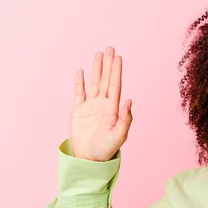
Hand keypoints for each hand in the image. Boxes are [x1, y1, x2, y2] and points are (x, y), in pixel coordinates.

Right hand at [70, 46, 132, 161]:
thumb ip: (125, 119)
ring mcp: (90, 106)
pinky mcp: (78, 111)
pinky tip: (81, 71)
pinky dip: (79, 82)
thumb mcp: (119, 136)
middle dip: (108, 65)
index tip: (118, 57)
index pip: (115, 85)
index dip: (117, 71)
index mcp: (113, 109)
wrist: (90, 159)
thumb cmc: (107, 149)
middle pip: (106, 80)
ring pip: (94, 83)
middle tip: (110, 48)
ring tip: (98, 54)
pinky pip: (79, 93)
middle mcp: (102, 104)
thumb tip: (129, 100)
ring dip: (96, 69)